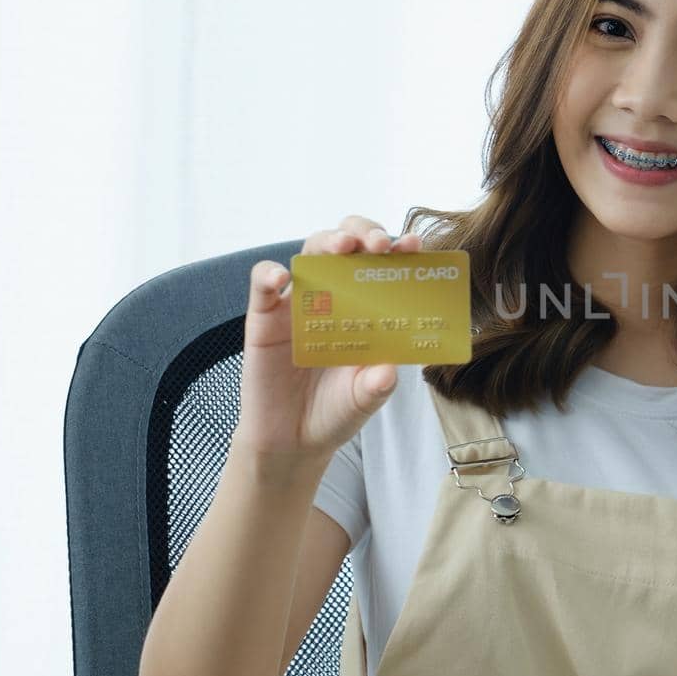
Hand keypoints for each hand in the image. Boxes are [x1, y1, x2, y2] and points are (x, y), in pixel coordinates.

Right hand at [234, 214, 422, 468]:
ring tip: (343, 247)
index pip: (383, 266)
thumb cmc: (336, 411)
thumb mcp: (365, 399)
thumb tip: (389, 371)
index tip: (414, 246)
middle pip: (348, 245)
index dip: (398, 250)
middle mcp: (336, 297)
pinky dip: (269, 274)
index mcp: (368, 308)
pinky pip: (262, 285)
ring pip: (311, 252)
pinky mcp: (264, 318)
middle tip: (378, 243)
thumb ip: (377, 385)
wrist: (294, 442)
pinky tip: (281, 278)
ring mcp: (299, 303)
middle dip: (364, 233)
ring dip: (328, 241)